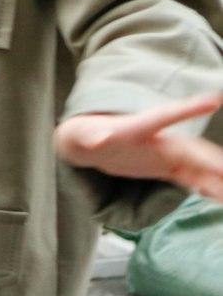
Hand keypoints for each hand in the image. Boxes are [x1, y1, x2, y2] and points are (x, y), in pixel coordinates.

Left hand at [55, 94, 222, 200]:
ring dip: (214, 175)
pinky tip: (219, 195)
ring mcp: (165, 153)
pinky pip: (191, 177)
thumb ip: (93, 137)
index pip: (168, 116)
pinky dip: (206, 186)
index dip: (190, 108)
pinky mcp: (166, 166)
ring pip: (196, 164)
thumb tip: (97, 140)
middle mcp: (159, 139)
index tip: (214, 100)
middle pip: (191, 148)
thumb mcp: (86, 136)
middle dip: (212, 159)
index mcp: (142, 128)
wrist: (90, 143)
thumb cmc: (88, 134)